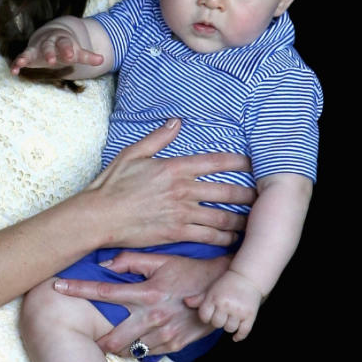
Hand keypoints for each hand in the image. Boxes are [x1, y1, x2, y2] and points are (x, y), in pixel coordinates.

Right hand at [11, 27, 102, 74]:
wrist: (51, 36)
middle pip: (48, 46)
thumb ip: (88, 56)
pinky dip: (16, 63)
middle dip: (49, 53)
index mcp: (61, 40)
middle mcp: (48, 42)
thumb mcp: (77, 51)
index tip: (70, 56)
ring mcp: (36, 48)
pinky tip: (14, 71)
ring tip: (22, 62)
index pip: (65, 43)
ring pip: (31, 51)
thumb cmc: (66, 47)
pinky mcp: (28, 55)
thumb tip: (102, 60)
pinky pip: (21, 58)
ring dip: (27, 56)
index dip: (67, 49)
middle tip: (51, 61)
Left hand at [53, 252, 230, 357]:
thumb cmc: (191, 270)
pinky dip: (138, 349)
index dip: (76, 289)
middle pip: (112, 337)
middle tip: (86, 334)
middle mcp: (154, 316)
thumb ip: (130, 261)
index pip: (102, 291)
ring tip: (109, 339)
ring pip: (130, 349)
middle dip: (96, 339)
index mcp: (146, 293)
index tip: (57, 286)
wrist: (226, 290)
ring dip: (117, 346)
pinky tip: (134, 341)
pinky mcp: (176, 344)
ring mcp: (166, 334)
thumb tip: (103, 264)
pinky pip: (149, 353)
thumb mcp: (161, 260)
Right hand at [80, 119, 251, 248]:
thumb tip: (175, 122)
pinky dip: (225, 238)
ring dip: (241, 219)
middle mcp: (183, 190)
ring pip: (223, 216)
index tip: (254, 163)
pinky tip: (233, 238)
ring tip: (253, 220)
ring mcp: (181, 213)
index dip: (240, 161)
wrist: (98, 216)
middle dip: (248, 194)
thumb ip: (157, 139)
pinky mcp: (177, 233)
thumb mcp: (131, 154)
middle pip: (227, 191)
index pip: (216, 162)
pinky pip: (209, 236)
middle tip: (262, 197)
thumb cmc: (111, 185)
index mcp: (174, 168)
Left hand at [186, 269, 261, 341]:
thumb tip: (185, 302)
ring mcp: (239, 311)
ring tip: (230, 320)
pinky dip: (239, 336)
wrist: (247, 277)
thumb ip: (199, 298)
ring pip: (229, 328)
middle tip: (221, 316)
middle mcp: (226, 305)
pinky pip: (244, 331)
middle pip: (217, 324)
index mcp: (214, 299)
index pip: (204, 317)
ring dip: (228, 327)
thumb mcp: (211, 290)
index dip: (206, 317)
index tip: (210, 314)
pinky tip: (235, 337)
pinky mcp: (250, 315)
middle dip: (218, 322)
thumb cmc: (226, 284)